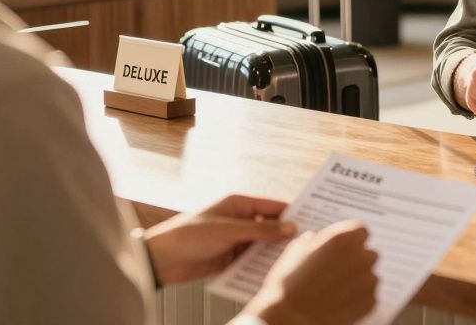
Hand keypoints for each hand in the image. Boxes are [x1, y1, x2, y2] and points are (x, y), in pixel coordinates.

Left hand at [143, 194, 295, 285]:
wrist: (161, 260)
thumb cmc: (189, 235)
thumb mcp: (228, 230)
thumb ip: (261, 230)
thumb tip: (290, 228)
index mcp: (239, 204)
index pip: (273, 206)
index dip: (293, 212)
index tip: (314, 218)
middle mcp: (239, 220)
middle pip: (270, 226)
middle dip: (286, 234)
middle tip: (309, 242)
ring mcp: (235, 240)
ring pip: (262, 245)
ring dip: (274, 252)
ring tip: (296, 260)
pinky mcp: (230, 258)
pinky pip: (251, 261)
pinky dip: (261, 266)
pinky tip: (273, 272)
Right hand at [245, 220, 379, 324]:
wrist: (290, 319)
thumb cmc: (288, 284)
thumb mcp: (295, 251)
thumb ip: (313, 240)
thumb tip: (315, 238)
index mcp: (344, 238)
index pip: (361, 231)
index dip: (351, 240)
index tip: (342, 249)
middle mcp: (362, 256)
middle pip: (368, 254)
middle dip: (356, 260)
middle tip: (336, 272)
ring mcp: (369, 280)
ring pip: (368, 275)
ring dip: (357, 280)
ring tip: (334, 291)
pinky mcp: (370, 302)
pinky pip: (367, 296)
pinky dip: (357, 299)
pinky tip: (337, 303)